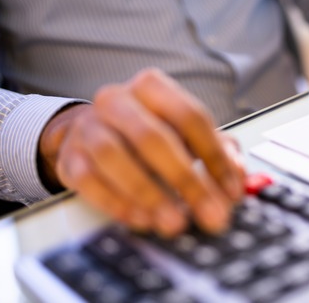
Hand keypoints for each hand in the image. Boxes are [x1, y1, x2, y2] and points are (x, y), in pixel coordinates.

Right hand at [38, 68, 245, 237]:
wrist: (88, 132)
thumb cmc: (146, 132)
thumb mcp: (185, 133)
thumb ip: (218, 149)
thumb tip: (238, 174)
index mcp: (152, 86)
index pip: (190, 117)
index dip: (215, 156)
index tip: (231, 191)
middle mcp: (117, 100)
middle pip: (153, 137)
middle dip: (186, 181)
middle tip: (209, 213)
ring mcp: (89, 127)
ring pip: (115, 157)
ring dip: (149, 194)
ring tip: (174, 222)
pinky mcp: (70, 156)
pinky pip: (89, 180)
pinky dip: (116, 202)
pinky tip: (141, 219)